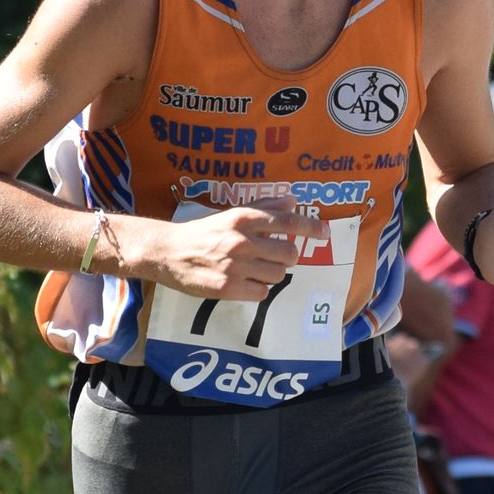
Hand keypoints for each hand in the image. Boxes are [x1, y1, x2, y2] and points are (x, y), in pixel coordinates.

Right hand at [147, 200, 318, 298]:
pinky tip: (244, 282)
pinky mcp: (228, 289)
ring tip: (253, 269)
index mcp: (242, 219)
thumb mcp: (230, 215)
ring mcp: (235, 267)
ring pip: (278, 275)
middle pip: (289, 253)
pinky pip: (262, 293)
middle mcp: (240, 241)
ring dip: (271, 273)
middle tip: (274, 256)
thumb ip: (263, 208)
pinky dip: (257, 290)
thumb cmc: (202, 233)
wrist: (168, 253)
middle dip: (287, 256)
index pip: (286, 222)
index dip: (310, 227)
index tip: (325, 231)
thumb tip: (292, 201)